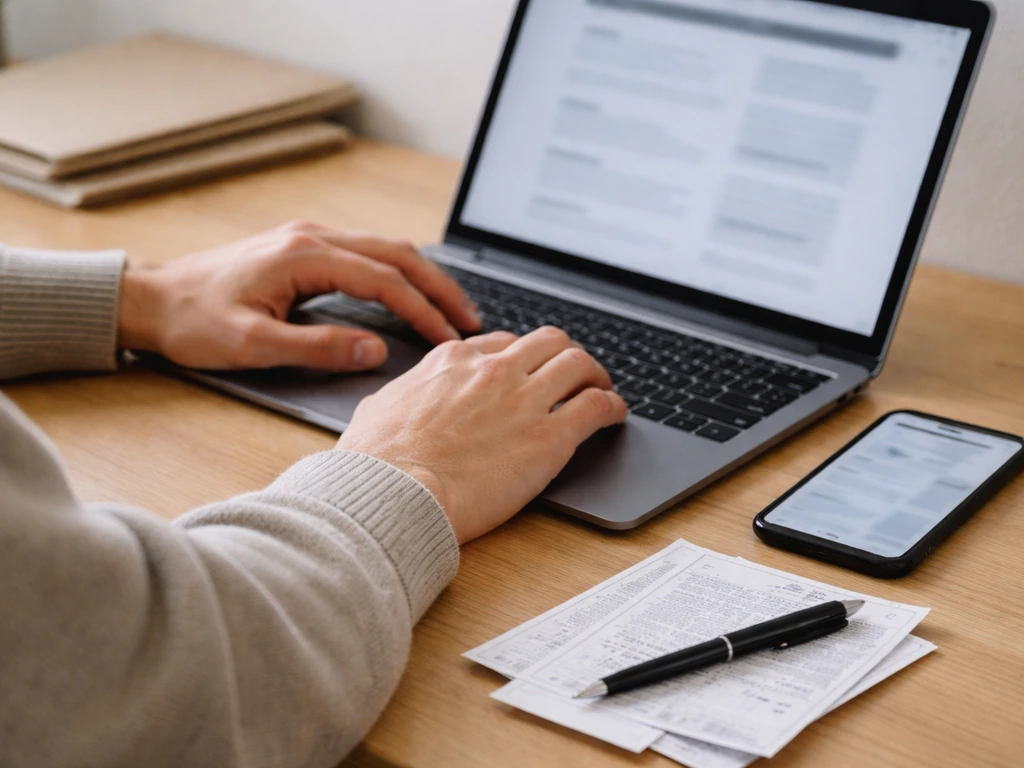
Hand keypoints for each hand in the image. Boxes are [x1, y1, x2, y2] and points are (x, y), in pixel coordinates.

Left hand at [117, 221, 480, 370]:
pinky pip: (367, 254)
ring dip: (423, 277)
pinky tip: (410, 294)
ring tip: (451, 308)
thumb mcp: (252, 344)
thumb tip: (376, 348)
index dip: (423, 311)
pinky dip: (398, 274)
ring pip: (386, 249)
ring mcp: (308, 239)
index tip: (450, 339)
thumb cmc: (193, 321)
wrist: (150, 298)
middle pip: (397, 254)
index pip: (385, 281)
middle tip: (471, 319)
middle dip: (439, 287)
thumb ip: (318, 346)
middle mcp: (312, 237)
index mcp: (304, 256)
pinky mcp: (303, 249)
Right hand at [336, 327, 627, 542]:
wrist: (394, 492)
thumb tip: (392, 404)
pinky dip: (612, 405)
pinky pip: (597, 406)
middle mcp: (493, 371)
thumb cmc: (377, 462)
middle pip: (548, 342)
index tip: (528, 369)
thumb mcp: (378, 409)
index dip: (522, 356)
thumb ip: (400, 397)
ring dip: (595, 375)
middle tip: (573, 373)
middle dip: (564, 354)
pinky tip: (615, 415)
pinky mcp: (548, 436)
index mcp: (453, 361)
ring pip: (579, 364)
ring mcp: (524, 399)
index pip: (501, 343)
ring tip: (602, 389)